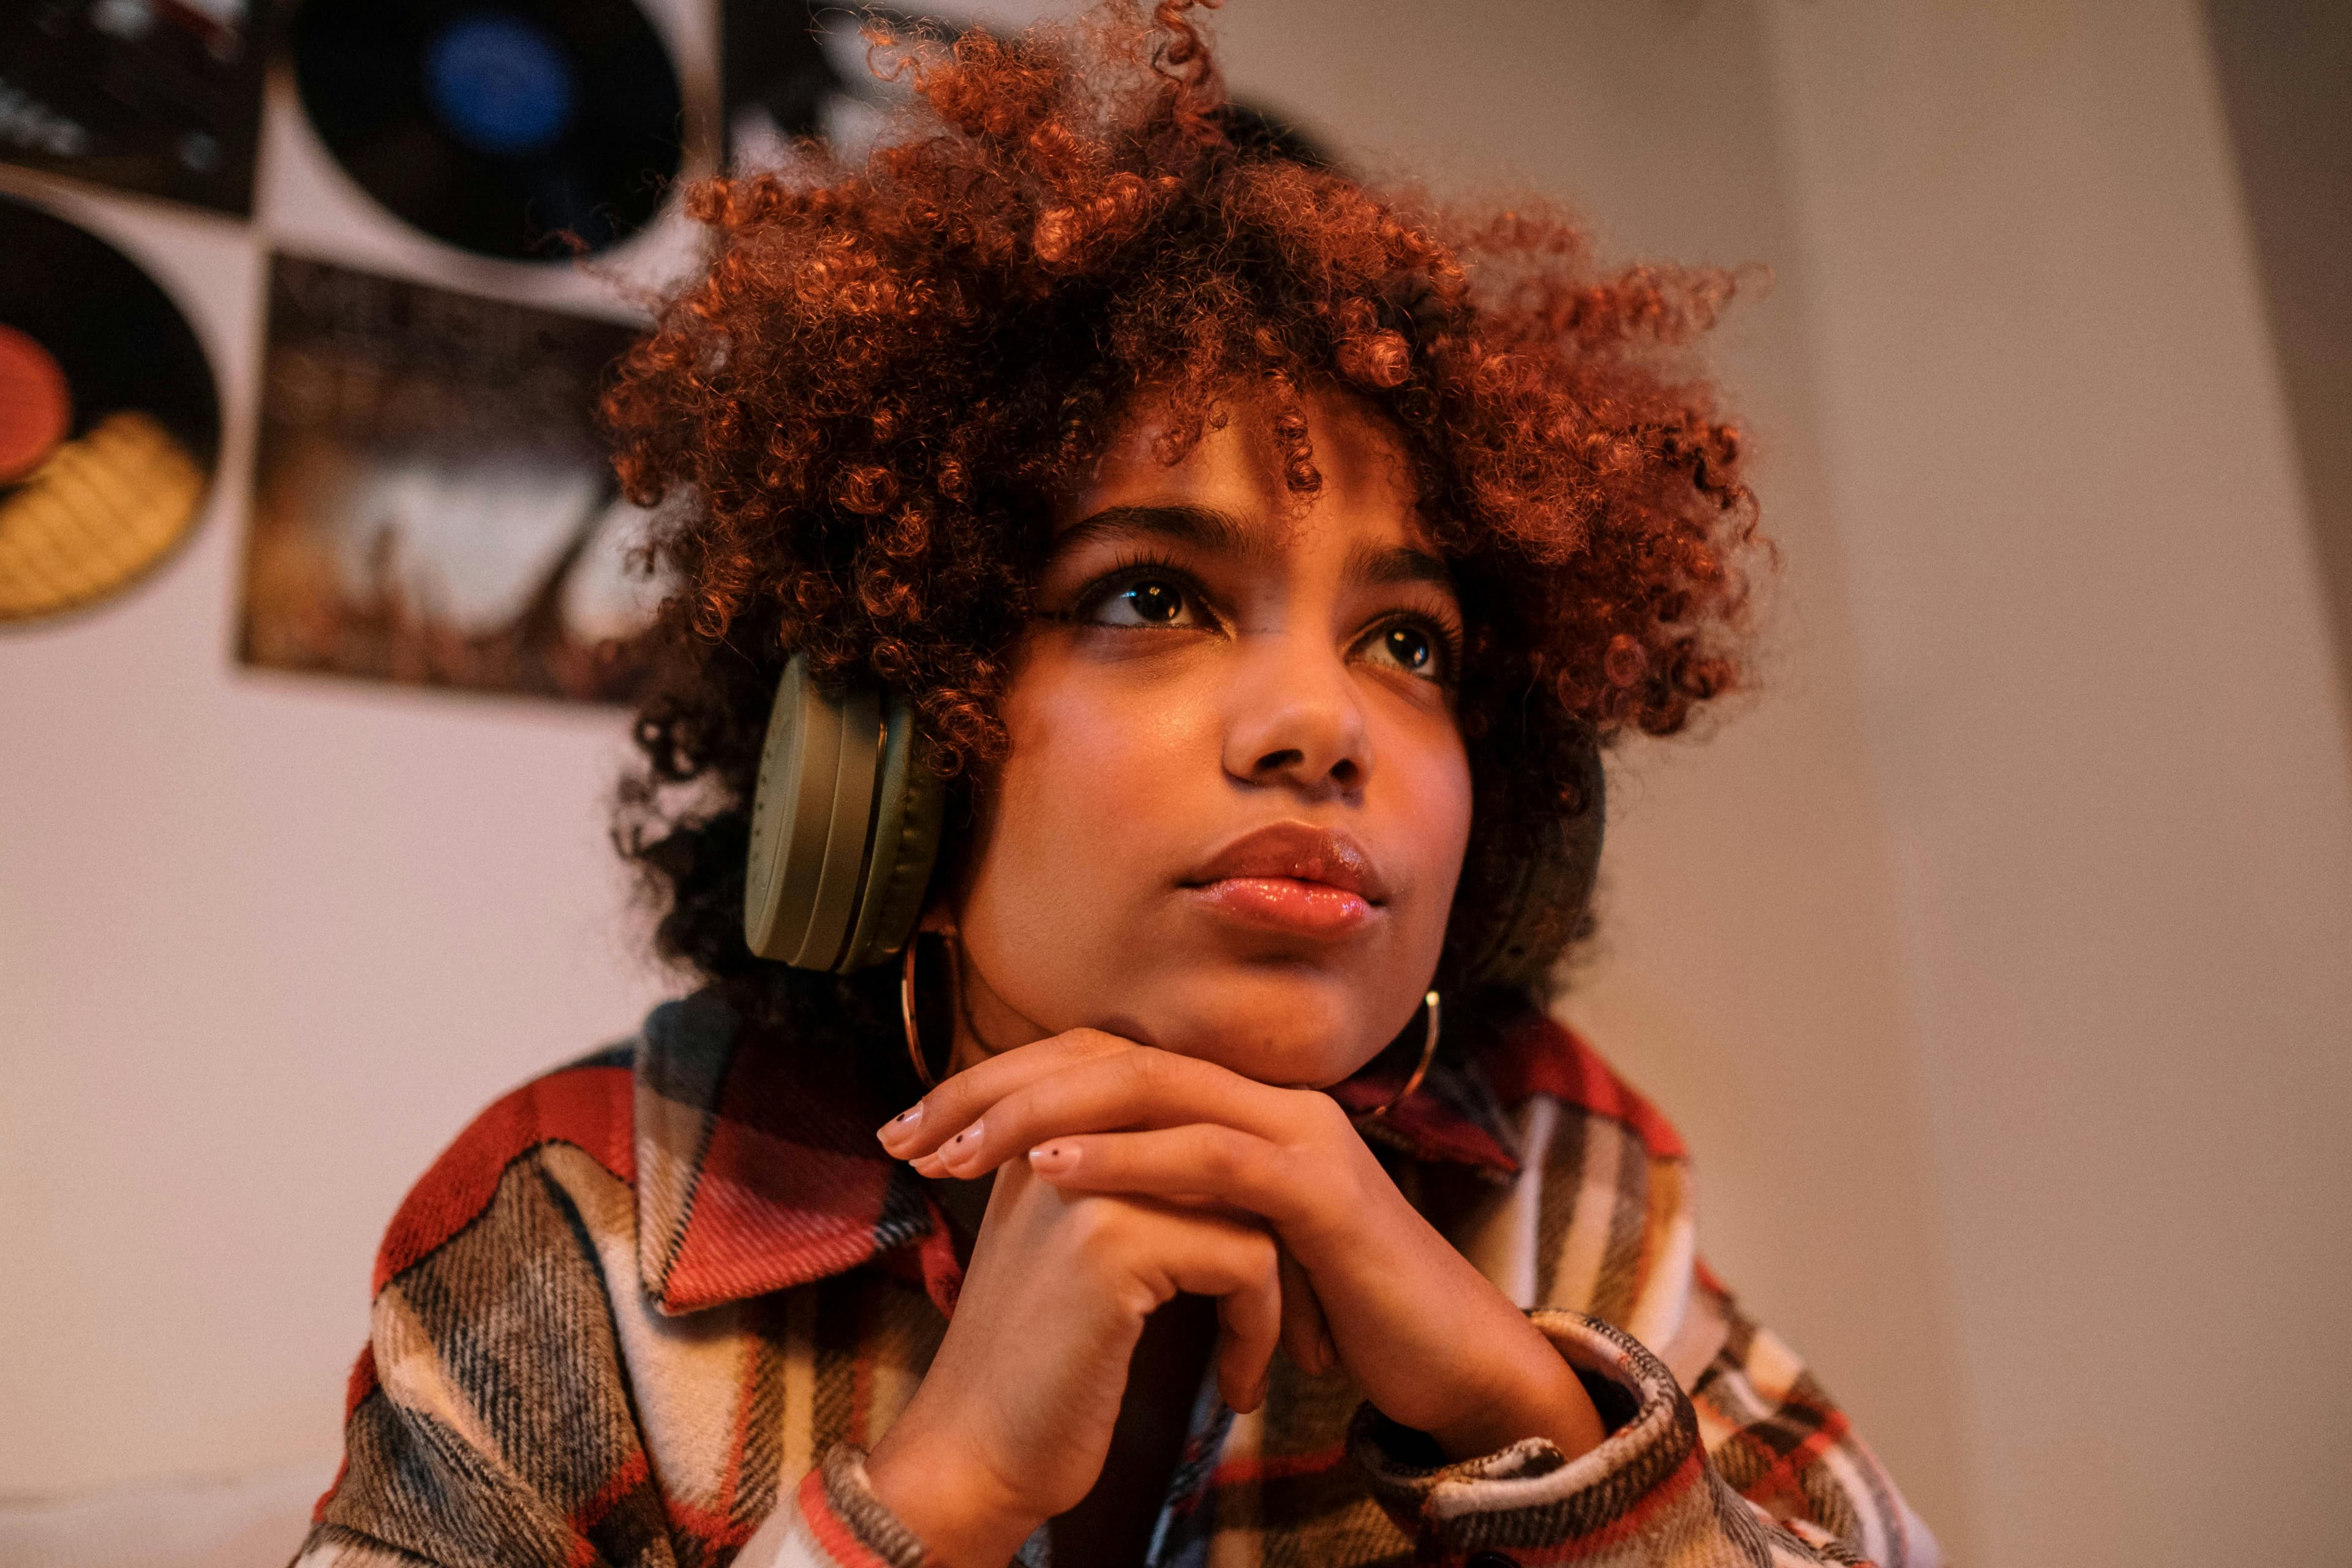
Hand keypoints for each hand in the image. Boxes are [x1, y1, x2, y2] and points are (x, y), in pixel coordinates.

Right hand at [862, 1135, 1283, 1567]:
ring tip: (1262, 1350)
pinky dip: (1259, 1328)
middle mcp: (1064, 1131)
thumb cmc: (1038, 1366)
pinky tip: (1237, 1387)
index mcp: (1050, 1122)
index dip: (1241, 1182)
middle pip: (1225, 1141)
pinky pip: (1248, 1259)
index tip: (1261, 1268)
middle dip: (1279, 1224)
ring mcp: (1087, 1180)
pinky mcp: (1113, 1242)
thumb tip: (1233, 1152)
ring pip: (1251, 1197)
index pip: (1179, 1099)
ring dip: (1282, 1286)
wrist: (974, 1458)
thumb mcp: (1077, 1246)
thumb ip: (1133, 1179)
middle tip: (1301, 1311)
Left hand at [879, 1029, 1605, 1466]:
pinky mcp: (1319, 1190)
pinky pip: (1207, 1156)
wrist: (1444, 1357)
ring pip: (1151, 1086)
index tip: (913, 1127)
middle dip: (997, 1087)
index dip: (1001, 1082)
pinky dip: (1124, 1157)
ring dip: (1041, 1114)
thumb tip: (1049, 1184)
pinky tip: (1050, 1174)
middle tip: (907, 1130)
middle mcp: (1266, 1096)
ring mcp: (1297, 1132)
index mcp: (1236, 1103)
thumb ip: (1160, 1200)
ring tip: (956, 1148)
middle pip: (1110, 1053)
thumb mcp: (1225, 1240)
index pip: (1100, 1059)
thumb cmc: (1330, 1308)